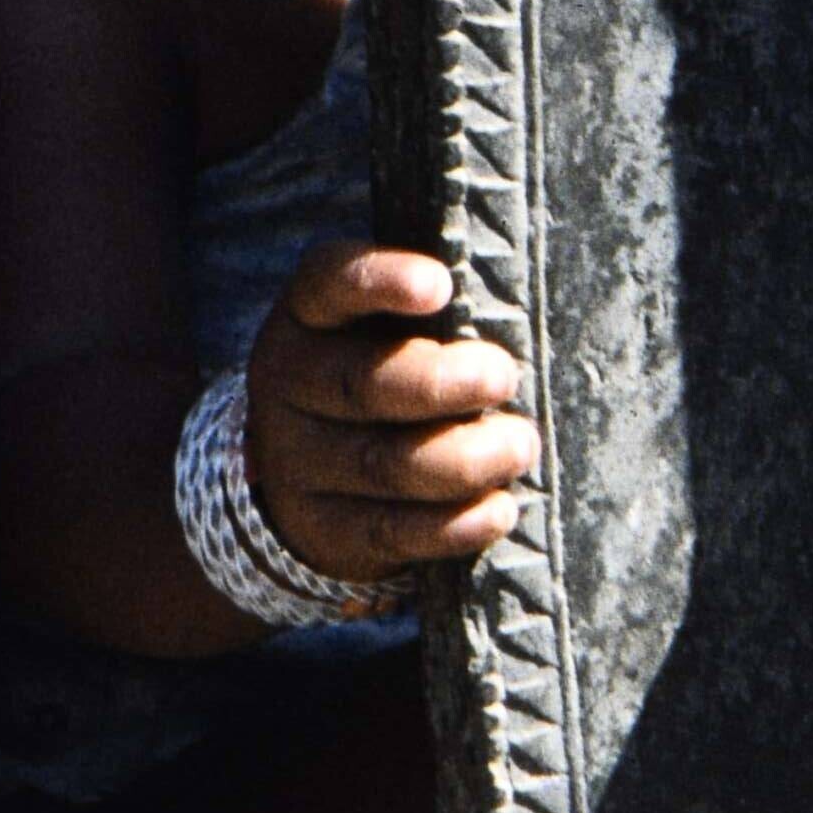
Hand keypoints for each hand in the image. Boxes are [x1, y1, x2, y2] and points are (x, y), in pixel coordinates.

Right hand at [242, 243, 534, 602]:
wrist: (301, 472)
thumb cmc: (378, 369)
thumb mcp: (380, 326)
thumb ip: (429, 313)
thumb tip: (515, 310)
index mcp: (308, 316)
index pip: (331, 283)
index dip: (383, 281)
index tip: (440, 285)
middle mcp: (292, 383)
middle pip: (362, 384)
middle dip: (442, 383)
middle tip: (504, 377)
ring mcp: (299, 462)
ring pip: (384, 465)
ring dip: (464, 458)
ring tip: (520, 445)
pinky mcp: (326, 529)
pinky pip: (391, 531)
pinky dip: (454, 523)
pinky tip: (499, 508)